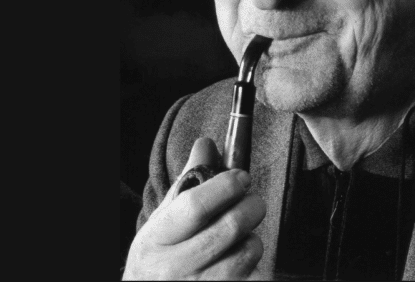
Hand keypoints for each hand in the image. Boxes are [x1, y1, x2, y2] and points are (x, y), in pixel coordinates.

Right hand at [122, 138, 266, 279]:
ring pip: (250, 249)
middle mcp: (175, 269)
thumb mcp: (164, 222)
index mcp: (155, 240)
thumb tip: (206, 145)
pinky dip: (255, 263)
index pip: (196, 206)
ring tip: (238, 239)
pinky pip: (258, 273)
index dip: (226, 186)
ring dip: (252, 237)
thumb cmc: (162, 259)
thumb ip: (187, 184)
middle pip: (231, 226)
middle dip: (251, 205)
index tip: (240, 177)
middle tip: (251, 202)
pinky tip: (239, 263)